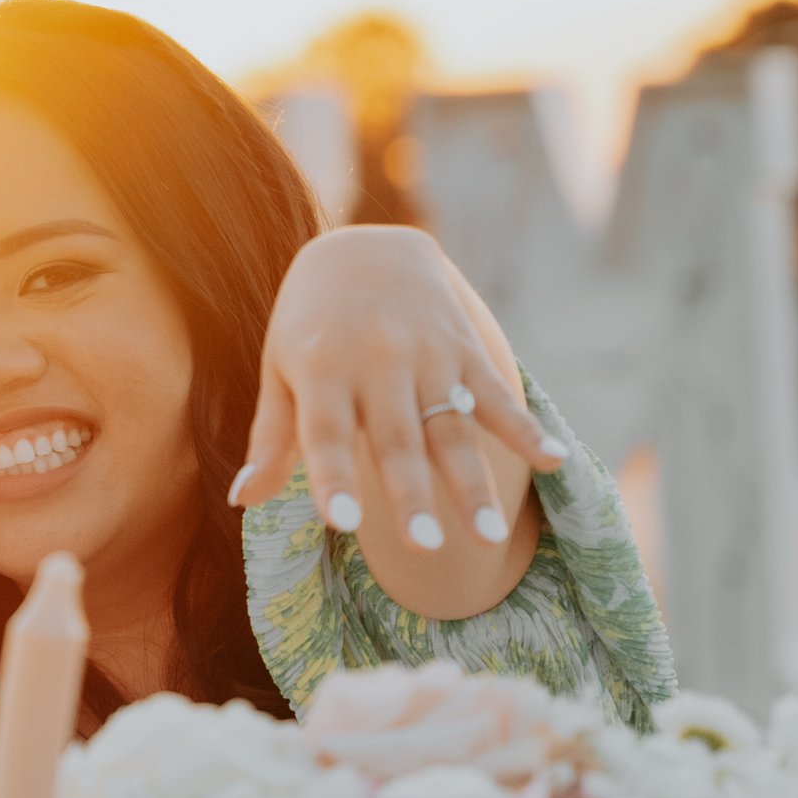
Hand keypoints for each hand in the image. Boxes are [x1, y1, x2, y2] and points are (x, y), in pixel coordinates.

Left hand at [228, 225, 559, 567]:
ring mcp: (426, 355)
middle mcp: (375, 362)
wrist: (362, 247)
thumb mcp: (279, 368)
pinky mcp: (465, 348)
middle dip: (410, 496)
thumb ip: (270, 436)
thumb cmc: (310, 326)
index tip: (342, 523)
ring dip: (473, 483)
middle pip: (395, 439)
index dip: (331, 476)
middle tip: (424, 550)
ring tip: (488, 538)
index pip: (323, 431)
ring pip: (452, 428)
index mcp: (320, 369)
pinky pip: (498, 393)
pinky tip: (555, 461)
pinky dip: (527, 427)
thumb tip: (241, 501)